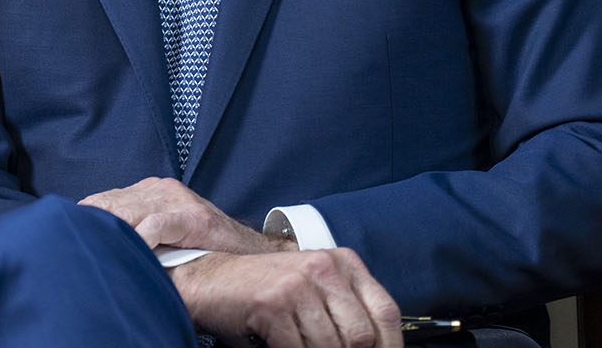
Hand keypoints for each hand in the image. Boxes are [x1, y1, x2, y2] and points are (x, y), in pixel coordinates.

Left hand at [78, 176, 282, 254]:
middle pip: (112, 204)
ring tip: (94, 245)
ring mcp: (176, 201)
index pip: (106, 199)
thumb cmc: (205, 246)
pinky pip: (155, 226)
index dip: (87, 216)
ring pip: (128, 212)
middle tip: (75, 240)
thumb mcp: (165, 231)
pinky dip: (139, 238)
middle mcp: (161, 190)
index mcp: (152, 190)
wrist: (251, 250)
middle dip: (92, 223)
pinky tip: (130, 249)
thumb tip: (102, 243)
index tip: (71, 231)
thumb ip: (138, 228)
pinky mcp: (192, 217)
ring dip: (110, 231)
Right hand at [172, 249, 402, 347]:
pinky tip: (278, 343)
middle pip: (361, 336)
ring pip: (330, 347)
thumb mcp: (315, 290)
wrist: (213, 280)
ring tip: (298, 343)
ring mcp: (297, 284)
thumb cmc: (266, 291)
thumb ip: (347, 311)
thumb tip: (374, 346)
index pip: (385, 313)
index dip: (389, 346)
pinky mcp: (273, 304)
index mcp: (340, 262)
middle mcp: (322, 268)